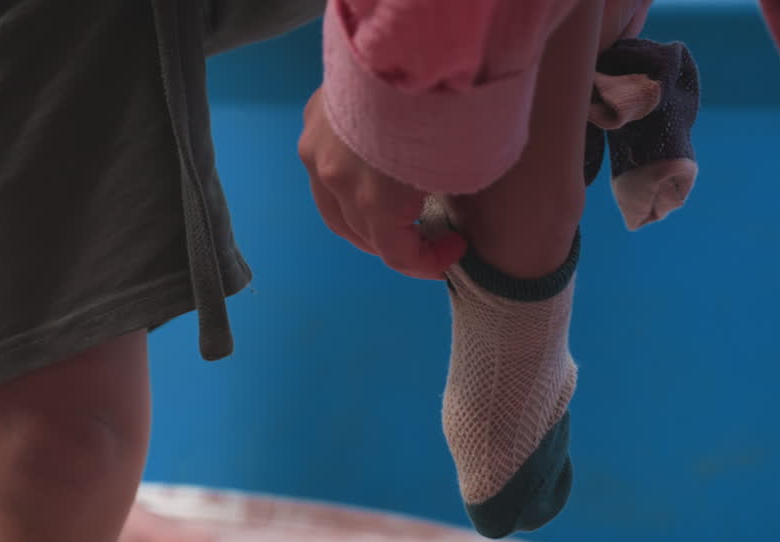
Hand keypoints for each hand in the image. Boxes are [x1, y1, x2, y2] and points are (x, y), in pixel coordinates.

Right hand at [298, 88, 465, 279]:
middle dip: (394, 243)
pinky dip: (348, 181)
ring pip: (333, 204)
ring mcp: (316, 147)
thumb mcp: (465, 163)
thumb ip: (448, 197)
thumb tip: (453, 208)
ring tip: (394, 214)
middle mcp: (334, 180)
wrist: (411, 40)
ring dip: (363, 218)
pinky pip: (324, 166)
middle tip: (425, 236)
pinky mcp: (314, 117)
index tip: (456, 248)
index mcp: (373, 200)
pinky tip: (372, 171)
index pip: (395, 255)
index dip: (428, 263)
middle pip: (359, 233)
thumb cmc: (446, 103)